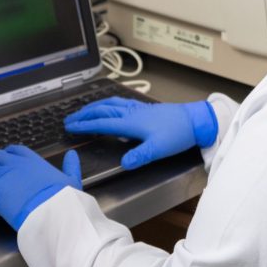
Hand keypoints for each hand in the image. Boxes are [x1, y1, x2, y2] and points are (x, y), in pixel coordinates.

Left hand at [0, 145, 81, 230]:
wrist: (52, 210)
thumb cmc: (63, 198)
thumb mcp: (72, 180)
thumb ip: (71, 166)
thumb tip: (72, 154)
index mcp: (34, 162)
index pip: (18, 151)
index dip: (11, 152)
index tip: (8, 153)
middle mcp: (16, 165)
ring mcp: (3, 177)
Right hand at [64, 97, 217, 169]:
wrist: (196, 119)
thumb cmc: (178, 133)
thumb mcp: (158, 149)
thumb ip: (140, 156)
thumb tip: (124, 164)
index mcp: (130, 123)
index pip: (102, 123)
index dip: (84, 126)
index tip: (70, 127)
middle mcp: (131, 113)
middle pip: (102, 110)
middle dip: (84, 114)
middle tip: (70, 119)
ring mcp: (138, 108)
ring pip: (110, 104)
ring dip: (94, 107)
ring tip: (85, 111)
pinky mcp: (145, 108)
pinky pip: (120, 102)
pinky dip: (109, 104)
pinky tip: (111, 107)